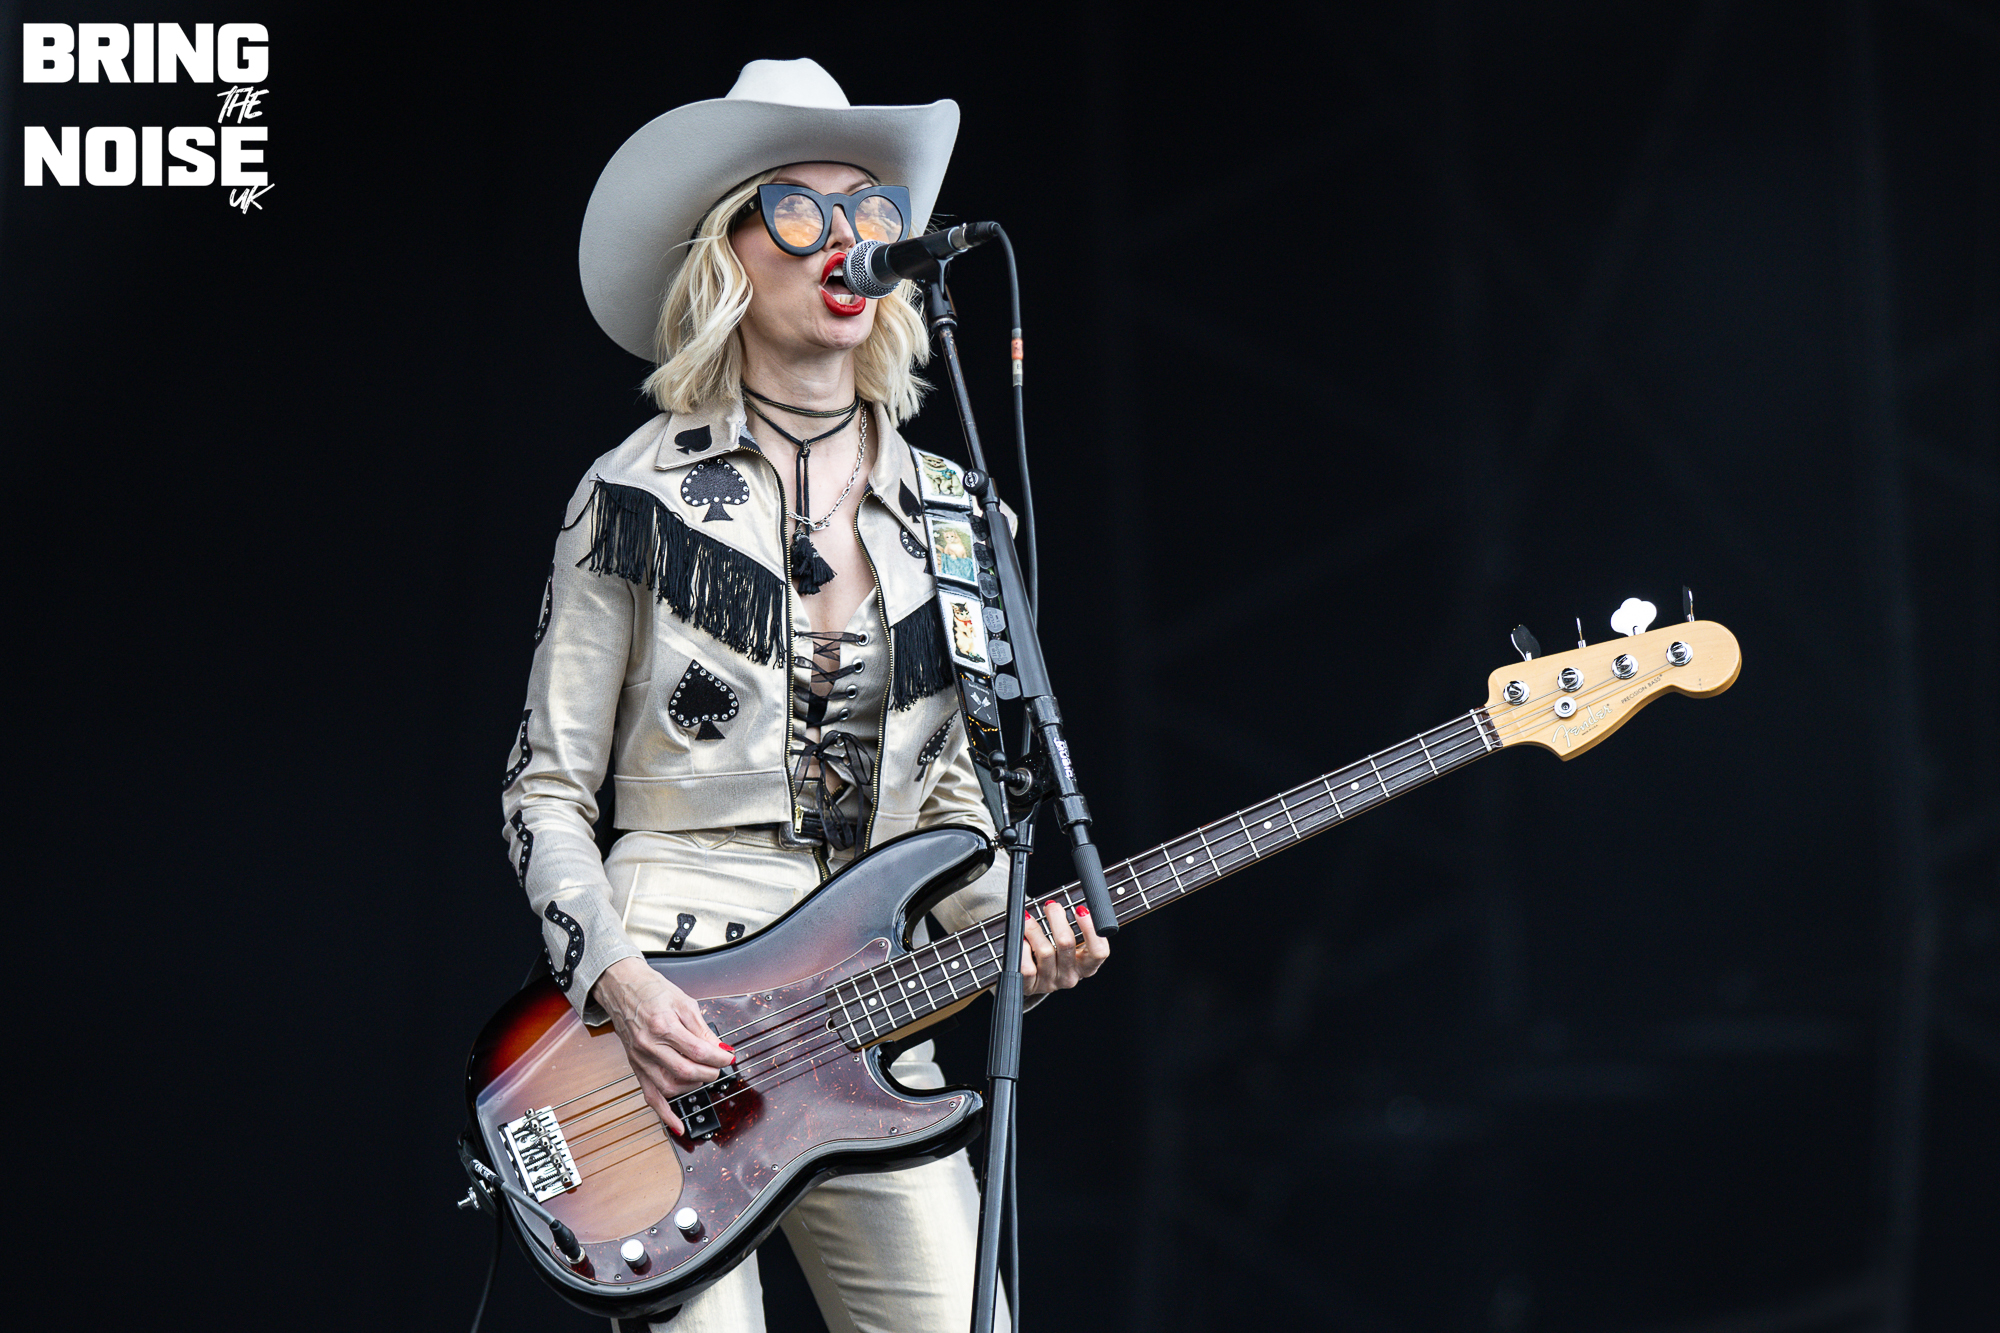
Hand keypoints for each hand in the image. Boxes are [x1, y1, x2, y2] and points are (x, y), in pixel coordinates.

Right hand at [591, 956, 735, 1135]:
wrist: (622, 988)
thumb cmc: (652, 991)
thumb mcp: (684, 1003)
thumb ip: (702, 1029)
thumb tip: (719, 1049)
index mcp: (663, 1025)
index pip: (698, 1050)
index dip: (719, 1057)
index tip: (729, 1056)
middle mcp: (649, 1045)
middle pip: (686, 1071)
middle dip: (709, 1073)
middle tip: (719, 1066)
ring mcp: (641, 1059)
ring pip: (670, 1087)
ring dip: (692, 1087)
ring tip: (703, 1076)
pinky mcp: (636, 1067)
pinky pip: (649, 1097)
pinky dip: (664, 1114)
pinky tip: (677, 1125)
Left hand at [1020, 899, 1109, 994]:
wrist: (1034, 978)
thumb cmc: (1055, 954)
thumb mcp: (1072, 945)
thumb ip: (1075, 927)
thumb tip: (1063, 905)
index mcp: (1086, 966)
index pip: (1099, 951)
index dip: (1090, 929)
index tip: (1080, 910)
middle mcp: (1070, 976)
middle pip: (1066, 943)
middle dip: (1056, 919)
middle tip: (1051, 906)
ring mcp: (1051, 982)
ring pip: (1044, 951)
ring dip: (1034, 929)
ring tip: (1028, 918)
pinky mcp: (1032, 986)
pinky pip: (1026, 967)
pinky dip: (1022, 948)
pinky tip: (1021, 939)